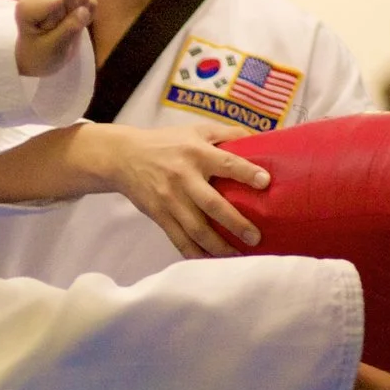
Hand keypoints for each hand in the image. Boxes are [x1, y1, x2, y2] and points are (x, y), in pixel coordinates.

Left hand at [13, 0, 92, 76]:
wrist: (39, 56)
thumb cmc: (39, 55)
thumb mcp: (52, 49)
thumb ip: (67, 30)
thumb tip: (84, 10)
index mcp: (26, 6)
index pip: (57, 1)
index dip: (59, 19)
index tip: (48, 33)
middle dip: (70, 13)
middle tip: (58, 30)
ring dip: (78, 13)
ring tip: (65, 27)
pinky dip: (87, 14)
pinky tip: (75, 24)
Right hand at [92, 122, 270, 256]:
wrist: (124, 157)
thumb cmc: (167, 143)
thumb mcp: (196, 130)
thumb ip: (227, 134)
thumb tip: (260, 140)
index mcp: (196, 153)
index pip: (226, 163)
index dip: (246, 172)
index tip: (265, 182)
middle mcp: (183, 177)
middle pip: (212, 204)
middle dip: (235, 223)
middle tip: (255, 237)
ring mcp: (169, 199)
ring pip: (196, 229)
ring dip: (218, 246)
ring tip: (237, 255)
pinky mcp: (159, 215)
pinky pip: (178, 239)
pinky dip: (195, 253)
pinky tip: (210, 260)